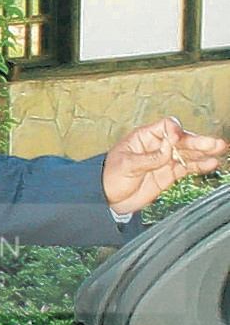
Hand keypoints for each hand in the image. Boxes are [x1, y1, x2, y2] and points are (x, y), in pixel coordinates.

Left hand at [102, 116, 226, 214]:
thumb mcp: (126, 165)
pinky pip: (187, 167)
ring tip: (220, 149)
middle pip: (181, 139)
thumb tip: (169, 147)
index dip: (175, 131)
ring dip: (204, 151)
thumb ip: (150, 157)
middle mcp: (157, 146)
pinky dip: (199, 165)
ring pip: (188, 153)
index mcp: (143, 138)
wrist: (107, 198)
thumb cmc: (109, 176)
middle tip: (214, 143)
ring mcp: (164, 160)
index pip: (165, 127)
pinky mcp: (168, 174)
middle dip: (198, 141)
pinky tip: (211, 163)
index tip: (178, 139)